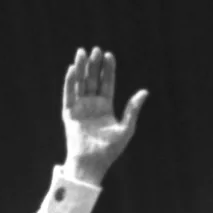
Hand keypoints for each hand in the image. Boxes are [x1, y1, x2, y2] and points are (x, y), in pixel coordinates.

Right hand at [61, 47, 148, 185]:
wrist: (93, 162)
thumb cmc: (110, 149)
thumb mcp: (126, 127)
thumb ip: (133, 109)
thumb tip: (145, 91)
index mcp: (106, 107)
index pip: (107, 84)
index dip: (108, 70)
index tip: (109, 55)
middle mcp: (92, 105)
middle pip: (93, 80)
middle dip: (94, 65)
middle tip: (96, 49)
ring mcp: (80, 108)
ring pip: (80, 83)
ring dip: (81, 68)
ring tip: (83, 52)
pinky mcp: (68, 113)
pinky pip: (68, 94)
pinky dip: (69, 82)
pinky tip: (72, 69)